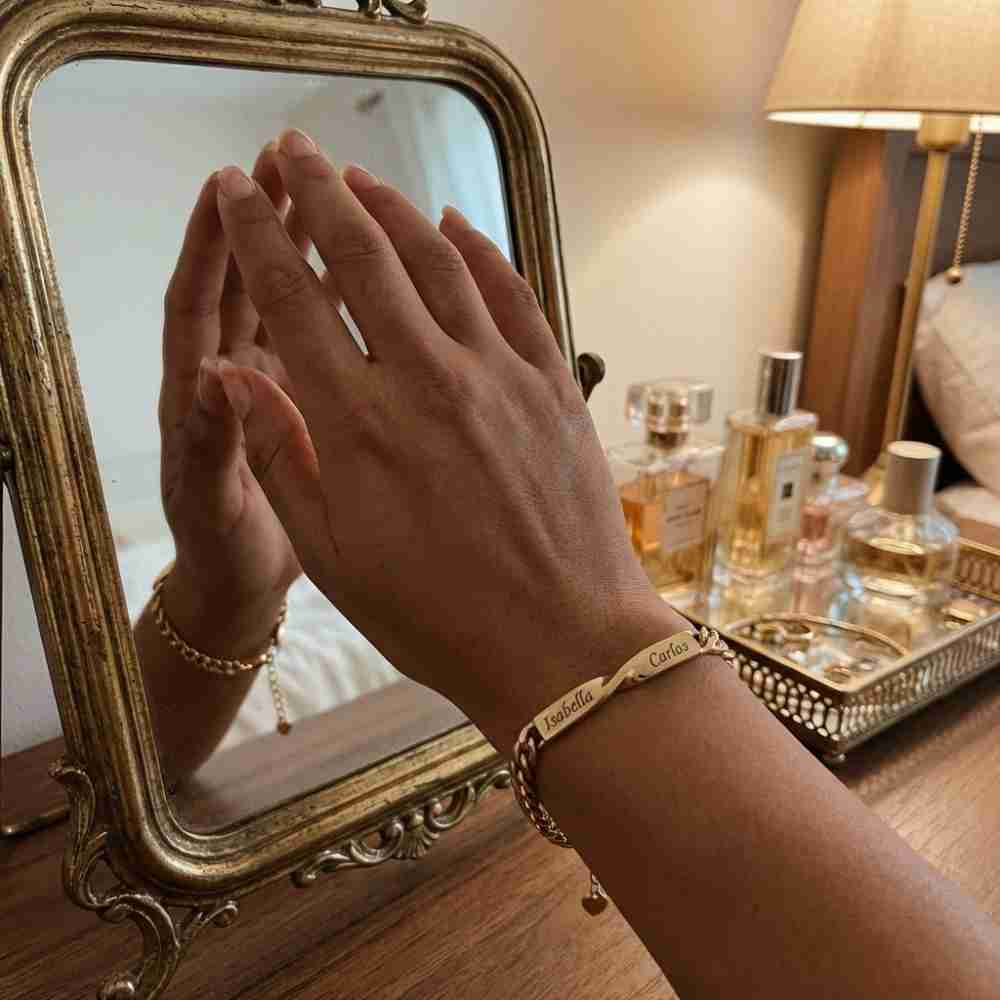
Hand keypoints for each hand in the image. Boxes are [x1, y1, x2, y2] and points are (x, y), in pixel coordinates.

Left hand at [158, 145, 311, 651]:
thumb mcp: (215, 506)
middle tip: (286, 158)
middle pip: (244, 281)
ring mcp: (274, 382)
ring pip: (290, 300)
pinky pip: (328, 335)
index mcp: (201, 393)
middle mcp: (236, 374)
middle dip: (262, 220)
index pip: (198, 302)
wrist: (247, 584)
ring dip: (307, 245)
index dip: (209, 243)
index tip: (225, 187)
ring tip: (335, 190)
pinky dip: (348, 299)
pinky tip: (378, 268)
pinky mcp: (309, 398)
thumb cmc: (225, 553)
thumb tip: (212, 373)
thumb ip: (216, 443)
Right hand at [213, 131, 681, 746]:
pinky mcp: (552, 386)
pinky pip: (514, 295)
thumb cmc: (438, 616)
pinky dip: (481, 250)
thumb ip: (278, 456)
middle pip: (364, 255)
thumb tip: (230, 373)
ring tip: (359, 177)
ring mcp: (499, 376)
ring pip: (438, 260)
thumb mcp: (333, 555)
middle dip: (318, 191)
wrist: (564, 645)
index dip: (258, 234)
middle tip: (291, 148)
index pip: (294, 299)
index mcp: (359, 424)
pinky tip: (456, 223)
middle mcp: (428, 379)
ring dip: (393, 208)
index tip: (236, 189)